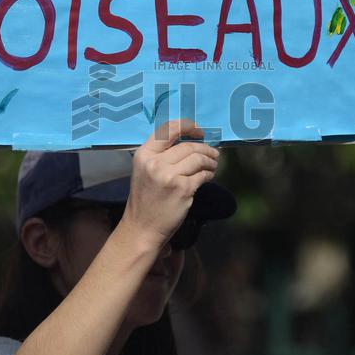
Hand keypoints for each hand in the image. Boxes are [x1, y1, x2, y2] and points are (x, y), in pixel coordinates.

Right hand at [120, 120, 218, 249]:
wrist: (142, 227)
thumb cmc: (145, 198)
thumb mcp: (145, 170)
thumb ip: (161, 155)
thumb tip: (190, 141)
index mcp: (144, 154)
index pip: (168, 130)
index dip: (187, 126)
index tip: (199, 131)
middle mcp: (155, 163)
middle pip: (188, 145)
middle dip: (205, 148)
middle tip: (213, 153)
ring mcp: (169, 176)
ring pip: (198, 158)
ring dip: (210, 161)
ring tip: (213, 164)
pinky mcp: (183, 189)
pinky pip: (202, 175)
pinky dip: (209, 173)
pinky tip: (209, 176)